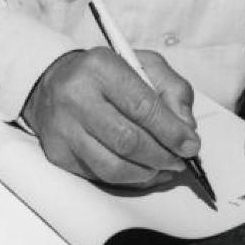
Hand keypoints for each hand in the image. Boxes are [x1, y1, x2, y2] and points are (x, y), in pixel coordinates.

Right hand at [21, 48, 199, 186]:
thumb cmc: (105, 75)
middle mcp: (77, 97)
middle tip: (180, 160)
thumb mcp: (144, 65)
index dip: (171, 131)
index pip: (142, 106)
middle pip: (128, 141)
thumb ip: (173, 89)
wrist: (54, 83)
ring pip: (113, 166)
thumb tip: (186, 127)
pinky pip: (99, 176)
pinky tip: (143, 171)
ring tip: (162, 167)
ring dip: (146, 173)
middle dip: (162, 156)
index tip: (191, 145)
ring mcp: (63, 128)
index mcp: (101, 67)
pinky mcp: (57, 153)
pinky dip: (129, 180)